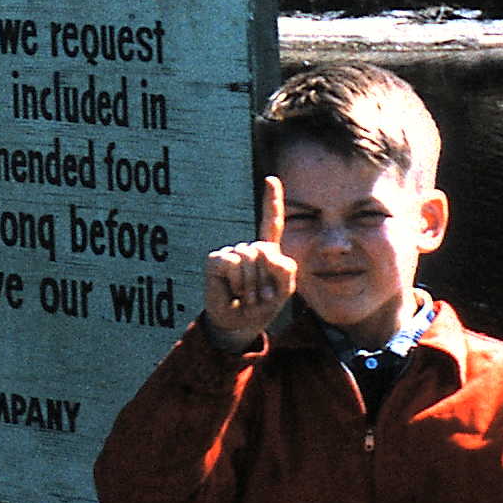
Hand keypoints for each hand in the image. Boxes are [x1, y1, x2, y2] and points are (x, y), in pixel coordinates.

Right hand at [203, 175, 295, 350]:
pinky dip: (237, 282)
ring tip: (247, 296)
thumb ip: (285, 268)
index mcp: (267, 251)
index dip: (272, 200)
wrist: (240, 324)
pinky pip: (233, 263)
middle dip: (266, 278)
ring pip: (249, 257)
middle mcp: (248, 247)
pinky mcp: (216, 259)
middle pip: (263, 249)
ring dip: (252, 284)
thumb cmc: (264, 306)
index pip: (271, 222)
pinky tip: (233, 292)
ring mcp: (231, 252)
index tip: (271, 178)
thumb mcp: (284, 289)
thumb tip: (264, 249)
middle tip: (260, 297)